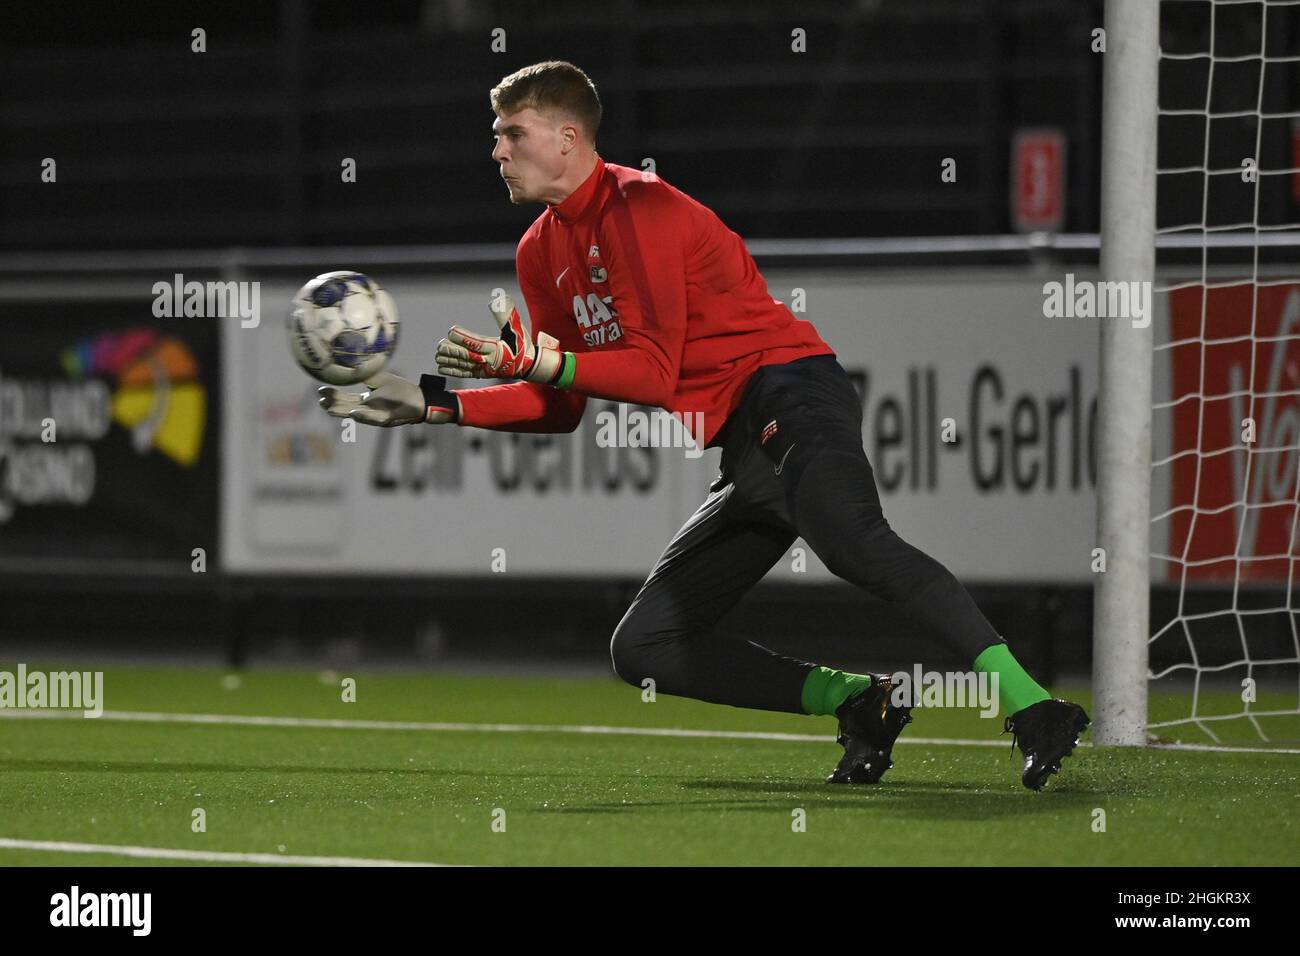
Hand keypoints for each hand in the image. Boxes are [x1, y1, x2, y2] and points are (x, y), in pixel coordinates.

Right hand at [317, 371, 457, 425]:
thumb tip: (351, 359)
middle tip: (320, 402)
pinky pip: (374, 418)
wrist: (421, 399)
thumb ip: (365, 374)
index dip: (333, 397)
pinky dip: (364, 416)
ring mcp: (378, 415)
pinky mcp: (388, 419)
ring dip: (343, 412)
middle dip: (333, 406)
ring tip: (329, 408)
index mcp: (366, 402)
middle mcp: (369, 410)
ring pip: (357, 415)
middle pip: (347, 409)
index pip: (346, 400)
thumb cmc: (401, 391)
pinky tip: (354, 412)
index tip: (320, 391)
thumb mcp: (380, 380)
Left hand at [436, 293, 561, 382]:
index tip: (451, 331)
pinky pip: (465, 373)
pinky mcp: (482, 374)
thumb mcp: (517, 327)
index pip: (477, 343)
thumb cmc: (522, 344)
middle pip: (467, 356)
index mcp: (497, 349)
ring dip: (449, 360)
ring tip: (437, 354)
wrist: (529, 365)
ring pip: (463, 365)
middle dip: (452, 351)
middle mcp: (489, 361)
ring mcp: (485, 369)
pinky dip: (453, 371)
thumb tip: (496, 299)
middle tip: (440, 344)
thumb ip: (506, 314)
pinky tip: (441, 366)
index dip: (463, 338)